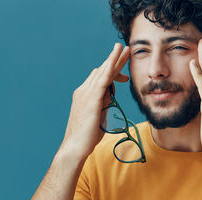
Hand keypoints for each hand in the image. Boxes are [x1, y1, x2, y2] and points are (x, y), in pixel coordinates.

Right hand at [60, 43, 129, 157]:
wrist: (74, 148)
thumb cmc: (86, 137)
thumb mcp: (98, 117)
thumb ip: (103, 105)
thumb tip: (110, 98)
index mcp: (84, 95)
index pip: (99, 79)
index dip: (112, 73)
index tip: (124, 76)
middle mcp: (83, 91)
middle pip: (101, 71)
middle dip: (115, 61)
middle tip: (126, 49)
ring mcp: (86, 94)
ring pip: (102, 72)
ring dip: (114, 59)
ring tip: (124, 48)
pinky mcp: (91, 100)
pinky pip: (102, 80)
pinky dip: (109, 68)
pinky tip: (116, 60)